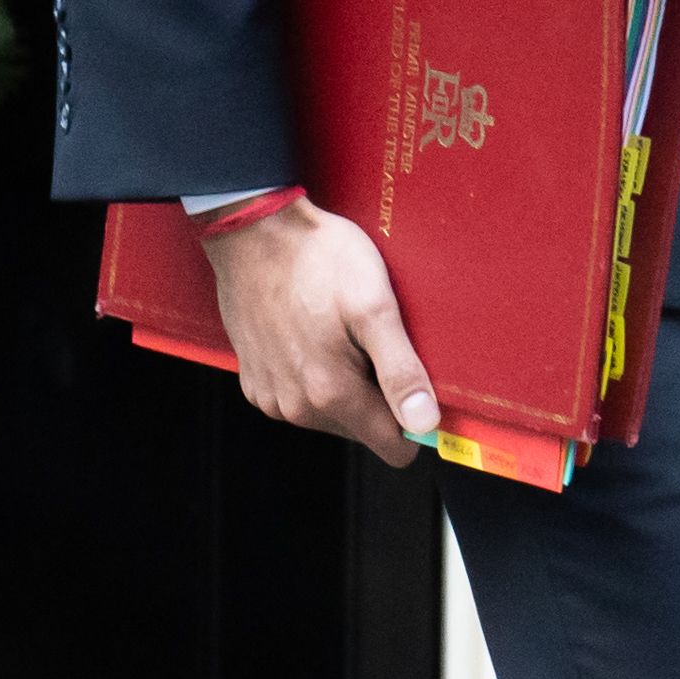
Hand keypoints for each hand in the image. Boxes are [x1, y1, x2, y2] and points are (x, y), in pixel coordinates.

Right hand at [200, 196, 441, 461]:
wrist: (254, 232)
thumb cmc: (317, 260)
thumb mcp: (374, 307)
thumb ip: (400, 371)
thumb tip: (425, 423)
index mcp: (330, 394)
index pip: (391, 446)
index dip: (415, 421)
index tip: (422, 385)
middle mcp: (296, 407)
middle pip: (362, 427)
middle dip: (379, 394)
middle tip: (376, 340)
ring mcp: (271, 396)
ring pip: (332, 412)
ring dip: (347, 382)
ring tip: (344, 331)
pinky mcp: (255, 380)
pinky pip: (301, 395)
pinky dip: (315, 373)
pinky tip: (317, 334)